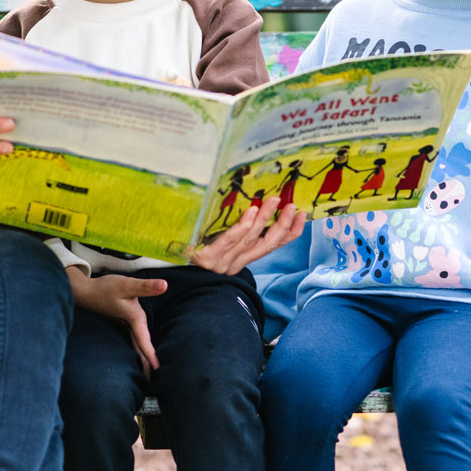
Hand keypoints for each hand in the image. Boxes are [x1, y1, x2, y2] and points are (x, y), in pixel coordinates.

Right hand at [69, 269, 167, 373]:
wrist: (85, 292)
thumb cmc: (105, 289)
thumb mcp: (126, 285)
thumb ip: (146, 286)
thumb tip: (164, 285)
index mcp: (133, 319)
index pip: (144, 341)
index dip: (151, 355)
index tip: (158, 370)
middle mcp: (129, 325)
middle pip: (140, 350)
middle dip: (147, 366)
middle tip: (154, 383)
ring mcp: (123, 326)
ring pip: (135, 347)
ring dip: (142, 360)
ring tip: (149, 376)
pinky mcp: (120, 323)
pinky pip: (132, 341)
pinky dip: (137, 350)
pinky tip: (138, 356)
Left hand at [190, 201, 304, 274]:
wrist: (168, 269)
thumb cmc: (191, 253)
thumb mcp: (217, 245)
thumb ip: (234, 233)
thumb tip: (251, 204)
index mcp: (240, 260)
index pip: (271, 247)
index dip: (289, 233)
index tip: (302, 215)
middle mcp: (235, 263)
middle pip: (266, 245)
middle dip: (282, 225)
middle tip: (292, 206)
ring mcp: (221, 262)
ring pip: (250, 240)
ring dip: (265, 219)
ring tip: (274, 201)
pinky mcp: (206, 257)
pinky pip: (228, 241)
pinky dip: (242, 227)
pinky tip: (250, 212)